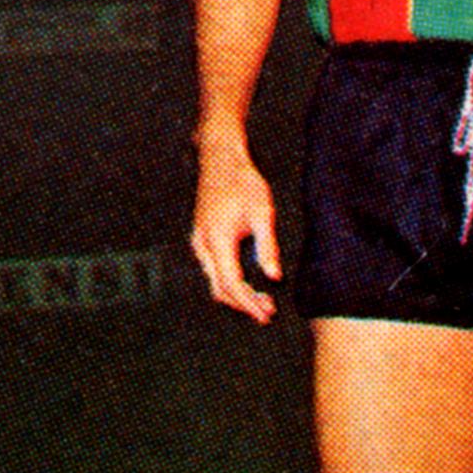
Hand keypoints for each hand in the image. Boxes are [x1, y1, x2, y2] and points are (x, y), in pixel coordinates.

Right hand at [190, 131, 280, 321]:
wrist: (220, 159)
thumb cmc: (242, 181)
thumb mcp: (262, 213)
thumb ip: (267, 247)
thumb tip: (273, 276)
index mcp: (217, 239)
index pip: (231, 284)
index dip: (249, 303)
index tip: (265, 314)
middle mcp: (203, 244)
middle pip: (219, 288)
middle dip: (244, 304)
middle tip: (268, 311)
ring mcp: (199, 241)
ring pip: (214, 281)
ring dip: (236, 294)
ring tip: (261, 299)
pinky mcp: (201, 237)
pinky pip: (212, 269)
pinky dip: (228, 281)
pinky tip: (247, 281)